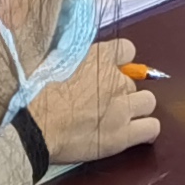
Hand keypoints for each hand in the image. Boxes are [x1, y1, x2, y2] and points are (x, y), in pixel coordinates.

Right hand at [28, 39, 159, 166]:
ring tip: (120, 117)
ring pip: (148, 102)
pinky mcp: (123, 135)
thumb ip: (75, 57)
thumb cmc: (35, 94)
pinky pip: (151, 128)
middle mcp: (116, 79)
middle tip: (103, 103)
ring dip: (136, 108)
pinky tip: (135, 133)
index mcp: (98, 57)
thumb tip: (81, 58)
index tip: (111, 70)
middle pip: (134, 81)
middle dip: (121, 91)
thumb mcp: (53, 61)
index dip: (120, 61)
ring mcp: (122, 107)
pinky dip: (146, 130)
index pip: (127, 49)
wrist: (33, 126)